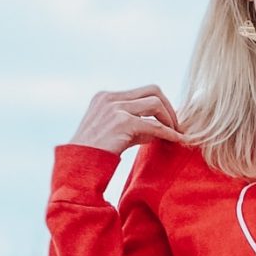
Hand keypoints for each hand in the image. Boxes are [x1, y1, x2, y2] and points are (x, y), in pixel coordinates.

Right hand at [70, 85, 188, 155]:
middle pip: (153, 90)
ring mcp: (115, 108)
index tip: (168, 121)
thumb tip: (159, 128)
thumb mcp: (115, 134)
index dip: (160, 105)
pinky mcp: (122, 122)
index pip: (142, 92)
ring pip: (156, 103)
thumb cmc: (94, 155)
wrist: (78, 166)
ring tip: (176, 134)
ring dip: (170, 118)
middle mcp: (110, 98)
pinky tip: (176, 140)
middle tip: (176, 126)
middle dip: (169, 107)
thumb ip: (135, 126)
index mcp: (106, 97)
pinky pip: (154, 124)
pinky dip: (168, 132)